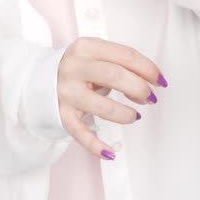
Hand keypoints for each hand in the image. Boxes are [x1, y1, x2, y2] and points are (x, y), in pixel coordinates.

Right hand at [55, 37, 166, 159]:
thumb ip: (120, 64)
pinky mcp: (61, 114)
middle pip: (115, 76)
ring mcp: (66, 92)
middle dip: (139, 88)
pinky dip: (96, 145)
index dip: (148, 69)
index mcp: (86, 47)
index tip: (160, 80)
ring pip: (102, 106)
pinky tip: (110, 152)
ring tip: (134, 116)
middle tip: (149, 97)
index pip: (125, 55)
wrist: (38, 80)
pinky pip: (80, 133)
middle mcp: (74, 67)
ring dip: (125, 114)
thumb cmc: (77, 69)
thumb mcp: (95, 56)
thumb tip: (148, 82)